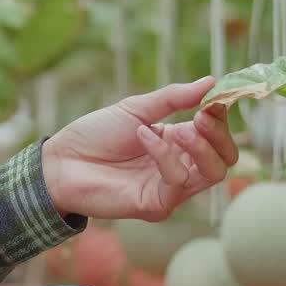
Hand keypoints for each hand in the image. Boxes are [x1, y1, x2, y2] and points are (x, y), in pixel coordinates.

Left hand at [41, 76, 238, 221]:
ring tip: (177, 128)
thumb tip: (212, 81)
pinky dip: (166, 155)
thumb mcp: (137, 109)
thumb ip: (174, 98)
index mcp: (177, 144)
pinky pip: (177, 181)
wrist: (61, 161)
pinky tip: (144, 137)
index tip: (217, 97)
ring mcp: (169, 189)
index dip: (222, 117)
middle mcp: (179, 168)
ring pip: (212, 173)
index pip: (218, 137)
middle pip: (224, 159)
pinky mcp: (155, 205)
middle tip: (202, 116)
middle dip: (219, 135)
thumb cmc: (96, 135)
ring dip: (200, 146)